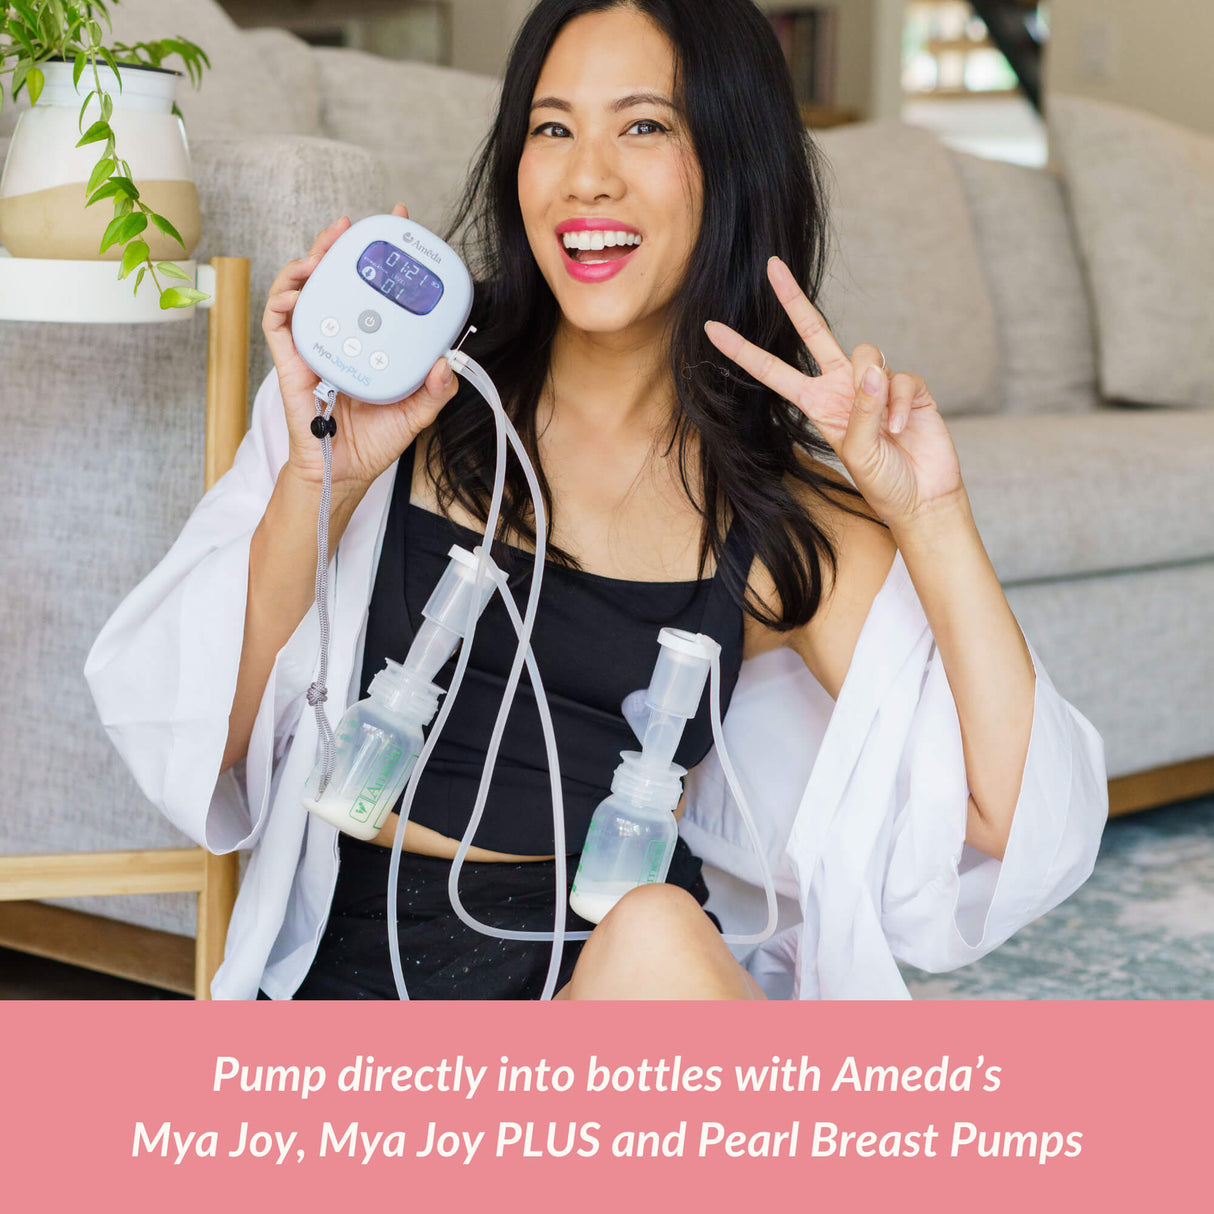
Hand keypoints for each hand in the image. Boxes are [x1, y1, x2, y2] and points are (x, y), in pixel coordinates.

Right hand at [262, 203, 459, 493]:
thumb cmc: (376, 440)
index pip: (374, 289)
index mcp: (369, 340)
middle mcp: (340, 336)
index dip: (382, 257)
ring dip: (308, 263)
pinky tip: (299, 291)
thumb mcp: (417, 413)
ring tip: (323, 250)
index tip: (399, 229)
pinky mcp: (290, 361)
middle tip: (353, 227)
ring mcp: (313, 345)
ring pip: (303, 290)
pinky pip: (279, 322)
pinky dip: (284, 300)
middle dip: (339, 246)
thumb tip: (448, 363)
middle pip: (334, 278)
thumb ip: (437, 390)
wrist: (344, 470)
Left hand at [704, 256, 963, 528]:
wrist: (922, 496)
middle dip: (794, 298)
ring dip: (874, 392)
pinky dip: (898, 405)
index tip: (711, 330)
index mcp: (817, 403)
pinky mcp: (907, 386)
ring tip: (884, 429)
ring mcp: (875, 383)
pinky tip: (900, 429)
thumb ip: (860, 411)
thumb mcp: (858, 452)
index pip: (773, 371)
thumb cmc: (883, 481)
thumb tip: (871, 370)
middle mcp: (842, 386)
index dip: (743, 352)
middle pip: (814, 331)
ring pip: (869, 354)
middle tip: (771, 266)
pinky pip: (899, 379)